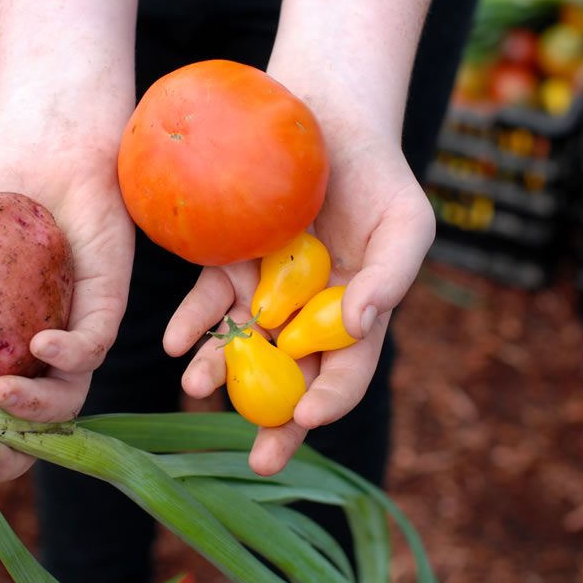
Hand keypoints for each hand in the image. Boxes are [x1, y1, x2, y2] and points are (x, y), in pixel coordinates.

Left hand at [163, 123, 433, 476]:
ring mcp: (264, 293)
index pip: (345, 371)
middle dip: (274, 422)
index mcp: (354, 317)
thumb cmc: (377, 177)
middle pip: (290, 379)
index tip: (305, 417)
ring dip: (220, 371)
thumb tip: (359, 328)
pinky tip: (177, 342)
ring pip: (242, 347)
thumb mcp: (405, 224)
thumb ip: (390, 278)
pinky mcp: (227, 265)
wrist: (327, 123)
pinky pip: (208, 302)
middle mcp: (306, 317)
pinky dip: (192, 323)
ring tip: (197, 385)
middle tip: (261, 459)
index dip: (328, 399)